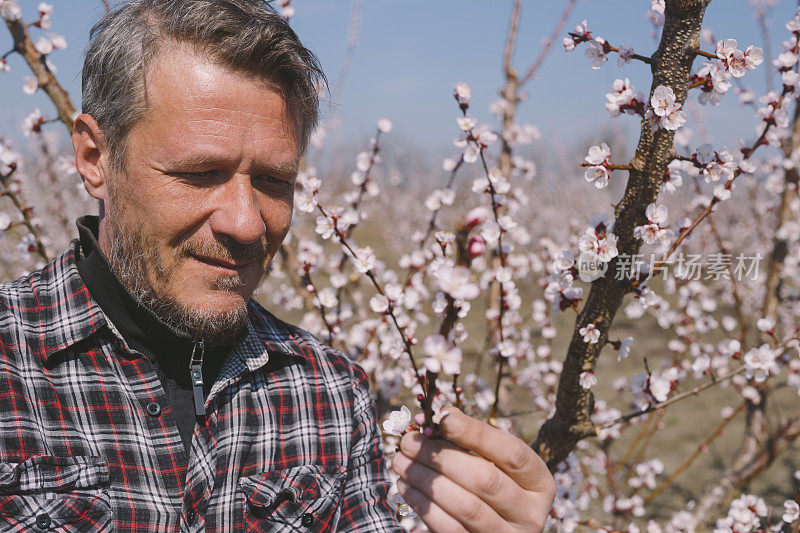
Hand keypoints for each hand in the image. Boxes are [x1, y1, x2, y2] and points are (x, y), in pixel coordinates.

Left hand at [390, 407, 554, 532]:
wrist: (493, 529)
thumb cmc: (492, 483)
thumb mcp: (492, 461)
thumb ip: (472, 438)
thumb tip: (444, 414)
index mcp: (539, 482)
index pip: (512, 452)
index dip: (476, 433)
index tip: (442, 418)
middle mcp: (531, 513)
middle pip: (485, 480)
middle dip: (441, 457)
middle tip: (409, 442)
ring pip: (465, 506)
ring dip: (426, 480)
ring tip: (401, 461)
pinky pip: (448, 528)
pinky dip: (423, 504)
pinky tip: (406, 485)